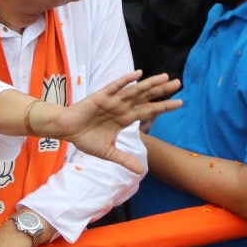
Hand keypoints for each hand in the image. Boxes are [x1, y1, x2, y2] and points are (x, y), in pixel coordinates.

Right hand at [40, 71, 181, 172]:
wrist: (66, 131)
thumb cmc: (85, 138)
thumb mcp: (109, 153)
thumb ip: (125, 159)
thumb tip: (141, 172)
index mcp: (125, 118)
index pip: (149, 111)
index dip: (164, 107)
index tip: (180, 103)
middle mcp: (122, 107)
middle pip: (146, 97)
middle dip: (162, 91)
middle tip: (178, 83)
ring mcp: (113, 101)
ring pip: (134, 90)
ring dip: (149, 84)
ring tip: (165, 77)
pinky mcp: (101, 96)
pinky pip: (115, 86)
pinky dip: (126, 80)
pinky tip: (137, 74)